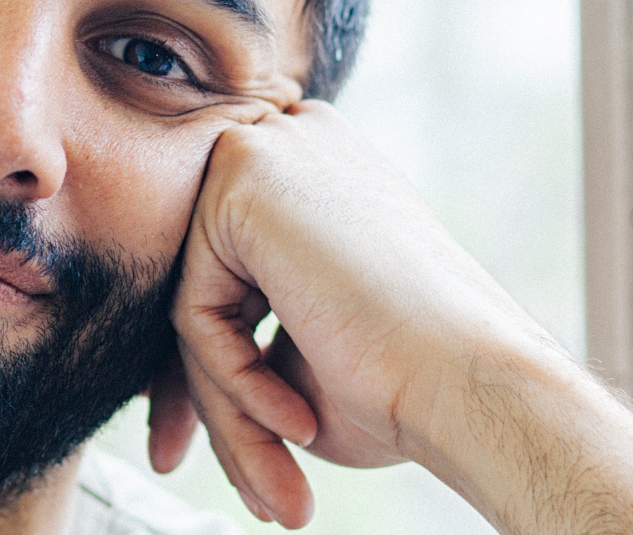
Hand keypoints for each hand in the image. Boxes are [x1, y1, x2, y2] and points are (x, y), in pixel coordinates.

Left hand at [153, 100, 549, 525]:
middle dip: (202, 395)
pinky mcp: (241, 175)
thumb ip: (237, 342)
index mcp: (314, 177)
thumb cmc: (408, 383)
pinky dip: (235, 382)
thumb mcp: (303, 362)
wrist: (472, 381)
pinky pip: (195, 308)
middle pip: (204, 288)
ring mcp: (266, 151)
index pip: (228, 275)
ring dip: (229, 411)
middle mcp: (290, 144)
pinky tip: (297, 420)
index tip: (188, 449)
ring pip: (196, 306)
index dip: (214, 370)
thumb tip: (160, 389)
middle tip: (196, 475)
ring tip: (275, 487)